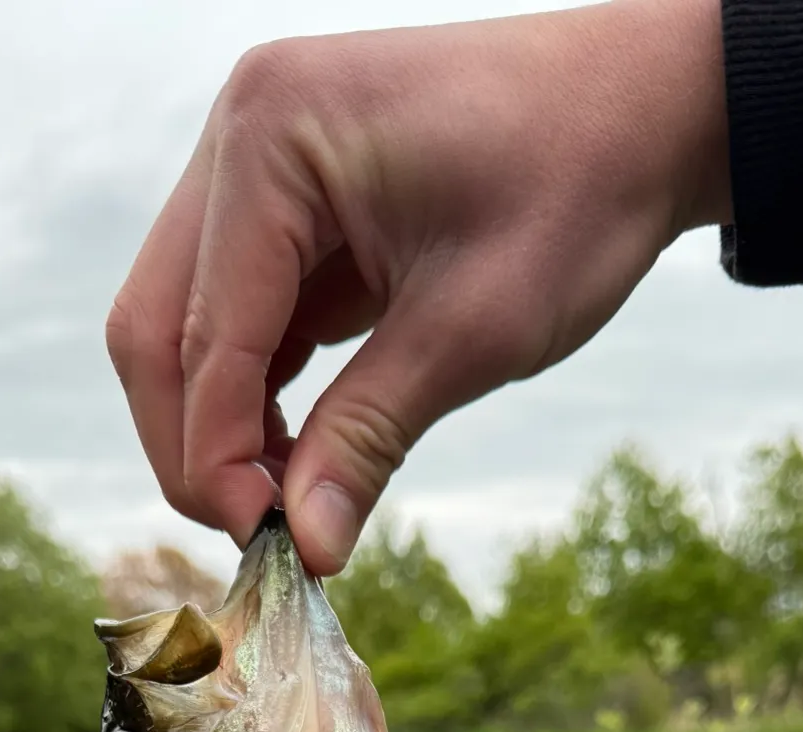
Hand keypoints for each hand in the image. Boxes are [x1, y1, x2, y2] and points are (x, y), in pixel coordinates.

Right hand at [106, 0, 730, 574]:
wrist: (646, 108)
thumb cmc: (578, 187)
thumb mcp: (474, 329)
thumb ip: (369, 437)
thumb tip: (305, 551)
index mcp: (274, 139)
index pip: (201, 334)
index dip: (218, 458)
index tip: (266, 547)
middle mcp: (241, 137)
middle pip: (156, 328)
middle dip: (196, 445)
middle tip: (260, 535)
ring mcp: (256, 165)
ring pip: (184, 326)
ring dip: (220, 424)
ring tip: (285, 505)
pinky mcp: (287, 203)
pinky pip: (238, 315)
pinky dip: (257, 392)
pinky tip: (298, 454)